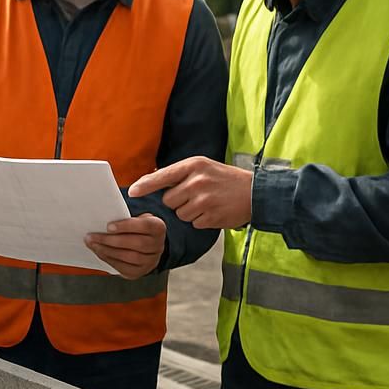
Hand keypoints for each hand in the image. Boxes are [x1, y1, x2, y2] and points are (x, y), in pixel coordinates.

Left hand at [85, 214, 166, 278]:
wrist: (145, 247)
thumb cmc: (136, 229)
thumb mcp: (136, 218)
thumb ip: (125, 216)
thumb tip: (105, 216)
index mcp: (158, 228)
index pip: (145, 226)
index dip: (127, 226)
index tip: (109, 226)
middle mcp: (157, 245)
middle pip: (137, 243)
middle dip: (111, 240)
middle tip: (93, 236)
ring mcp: (151, 261)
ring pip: (130, 257)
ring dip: (108, 251)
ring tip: (93, 244)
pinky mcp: (140, 271)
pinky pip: (124, 267)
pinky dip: (109, 260)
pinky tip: (99, 252)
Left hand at [128, 157, 252, 229]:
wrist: (256, 193)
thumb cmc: (225, 179)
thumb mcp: (203, 167)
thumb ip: (179, 172)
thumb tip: (151, 179)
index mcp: (194, 165)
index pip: (162, 176)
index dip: (145, 185)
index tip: (132, 192)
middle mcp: (197, 181)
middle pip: (168, 200)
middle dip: (177, 201)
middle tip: (195, 196)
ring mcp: (204, 200)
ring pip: (180, 214)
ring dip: (189, 212)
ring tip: (207, 203)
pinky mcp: (211, 216)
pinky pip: (193, 223)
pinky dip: (200, 220)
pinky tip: (213, 211)